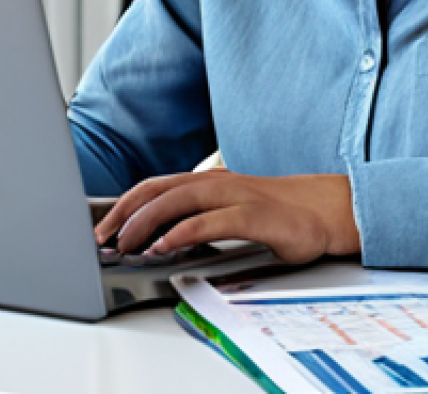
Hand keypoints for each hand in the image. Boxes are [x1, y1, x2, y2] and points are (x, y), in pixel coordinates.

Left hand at [93, 171, 360, 263]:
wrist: (323, 209)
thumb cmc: (275, 212)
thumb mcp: (228, 209)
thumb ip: (197, 215)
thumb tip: (158, 235)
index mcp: (205, 181)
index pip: (153, 187)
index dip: (124, 205)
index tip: (103, 228)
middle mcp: (214, 182)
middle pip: (157, 191)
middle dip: (124, 214)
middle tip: (103, 238)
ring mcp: (233, 195)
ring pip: (177, 201)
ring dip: (146, 222)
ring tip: (126, 243)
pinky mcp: (252, 215)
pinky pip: (209, 221)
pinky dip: (182, 232)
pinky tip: (165, 245)